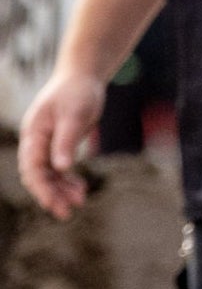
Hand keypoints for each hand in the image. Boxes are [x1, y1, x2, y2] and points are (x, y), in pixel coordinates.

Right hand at [17, 70, 104, 218]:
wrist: (83, 76)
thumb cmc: (78, 91)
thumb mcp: (75, 114)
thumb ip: (66, 140)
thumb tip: (61, 167)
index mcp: (34, 134)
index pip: (33, 168)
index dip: (42, 187)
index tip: (53, 203)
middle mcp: (36, 142)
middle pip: (39, 175)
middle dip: (51, 194)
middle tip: (67, 212)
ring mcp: (46, 144)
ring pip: (50, 174)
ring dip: (61, 189)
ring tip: (79, 202)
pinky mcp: (59, 145)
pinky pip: (59, 168)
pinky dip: (68, 180)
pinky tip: (80, 190)